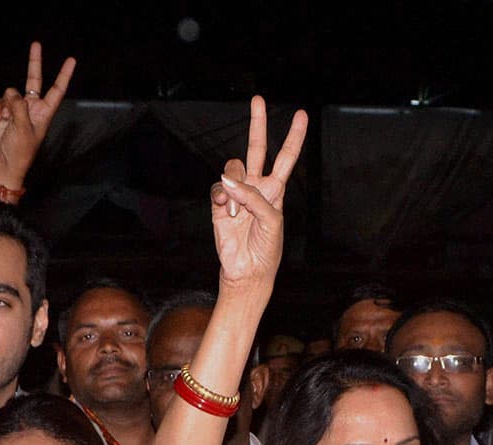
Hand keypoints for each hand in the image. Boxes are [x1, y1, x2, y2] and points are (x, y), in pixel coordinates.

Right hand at [0, 41, 75, 194]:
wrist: (2, 165)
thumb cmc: (19, 152)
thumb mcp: (23, 128)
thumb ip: (19, 106)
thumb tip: (11, 91)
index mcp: (44, 113)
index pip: (57, 90)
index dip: (63, 75)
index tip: (71, 60)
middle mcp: (31, 109)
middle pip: (34, 80)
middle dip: (34, 63)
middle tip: (36, 43)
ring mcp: (16, 110)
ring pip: (10, 92)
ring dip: (6, 104)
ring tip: (6, 120)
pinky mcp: (2, 114)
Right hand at [210, 96, 307, 295]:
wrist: (247, 270)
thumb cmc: (266, 248)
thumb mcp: (271, 220)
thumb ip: (253, 197)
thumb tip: (226, 181)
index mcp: (275, 190)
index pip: (285, 158)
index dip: (293, 137)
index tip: (300, 115)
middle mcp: (256, 187)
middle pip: (256, 148)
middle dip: (257, 124)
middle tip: (258, 99)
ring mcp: (236, 194)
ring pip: (232, 168)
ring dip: (234, 186)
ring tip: (238, 211)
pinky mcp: (219, 204)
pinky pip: (217, 188)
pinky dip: (222, 197)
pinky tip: (226, 210)